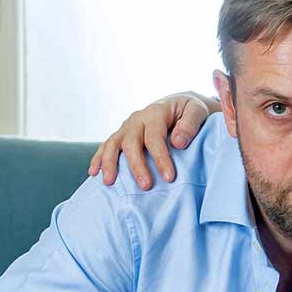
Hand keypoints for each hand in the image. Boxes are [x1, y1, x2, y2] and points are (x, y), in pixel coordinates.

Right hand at [88, 92, 217, 189]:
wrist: (181, 105)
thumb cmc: (190, 111)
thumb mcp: (197, 111)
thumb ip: (190, 125)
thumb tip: (177, 142)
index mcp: (156, 112)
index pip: (155, 137)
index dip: (161, 158)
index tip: (169, 177)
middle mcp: (138, 119)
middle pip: (131, 143)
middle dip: (137, 166)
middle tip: (145, 186)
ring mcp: (127, 127)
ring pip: (113, 144)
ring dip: (109, 163)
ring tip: (109, 182)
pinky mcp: (122, 134)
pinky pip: (107, 145)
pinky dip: (99, 158)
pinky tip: (94, 173)